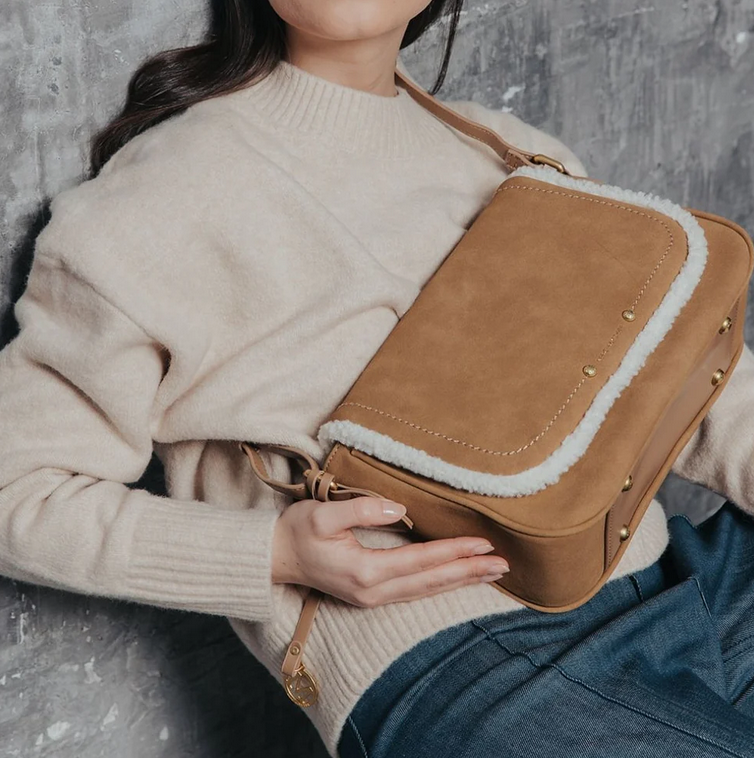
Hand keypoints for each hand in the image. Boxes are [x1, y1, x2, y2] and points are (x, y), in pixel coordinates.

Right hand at [271, 496, 509, 607]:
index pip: (421, 560)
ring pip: (427, 590)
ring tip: (491, 573)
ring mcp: (372, 597)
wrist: (274, 558)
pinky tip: (456, 578)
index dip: (454, 551)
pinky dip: (441, 584)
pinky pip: (416, 591)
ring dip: (460, 581)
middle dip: (469, 572)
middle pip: (431, 581)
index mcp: (364, 570)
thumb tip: (398, 510)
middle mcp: (373, 590)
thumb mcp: (321, 514)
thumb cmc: (296, 531)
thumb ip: (360, 511)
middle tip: (504, 565)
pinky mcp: (371, 595)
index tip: (484, 543)